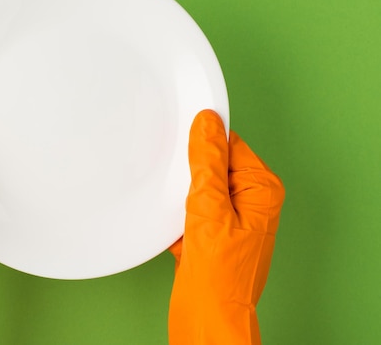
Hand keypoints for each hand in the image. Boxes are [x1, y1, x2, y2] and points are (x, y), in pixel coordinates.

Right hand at [168, 110, 284, 344]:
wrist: (207, 317)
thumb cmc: (217, 273)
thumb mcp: (209, 208)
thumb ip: (208, 161)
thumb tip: (208, 122)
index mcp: (261, 189)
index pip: (230, 144)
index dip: (203, 143)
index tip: (181, 144)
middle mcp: (252, 201)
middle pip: (215, 165)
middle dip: (191, 173)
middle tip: (181, 187)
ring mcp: (233, 218)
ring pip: (200, 187)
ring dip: (182, 196)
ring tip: (180, 214)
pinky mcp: (215, 233)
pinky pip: (193, 208)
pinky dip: (179, 215)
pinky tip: (177, 230)